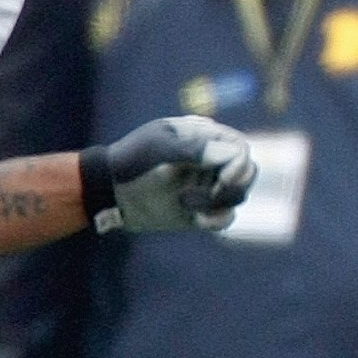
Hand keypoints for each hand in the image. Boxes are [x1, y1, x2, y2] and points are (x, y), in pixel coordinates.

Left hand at [96, 115, 256, 232]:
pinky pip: (226, 217)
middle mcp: (211, 160)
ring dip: (217, 203)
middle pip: (248, 172)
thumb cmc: (131, 162)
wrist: (109, 192)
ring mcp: (208, 185)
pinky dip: (216, 220)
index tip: (223, 179)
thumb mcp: (158, 149)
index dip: (238, 165)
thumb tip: (230, 155)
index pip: (240, 148)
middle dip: (233, 185)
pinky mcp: (203, 209)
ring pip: (238, 196)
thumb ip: (194, 150)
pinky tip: (196, 220)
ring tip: (187, 203)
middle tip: (213, 191)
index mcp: (204, 138)